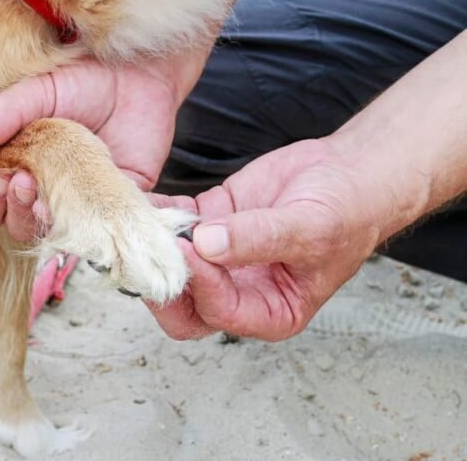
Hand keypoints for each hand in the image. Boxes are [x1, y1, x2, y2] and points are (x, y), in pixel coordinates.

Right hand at [0, 49, 209, 238]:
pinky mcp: (113, 208)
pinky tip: (96, 214)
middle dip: (11, 212)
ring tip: (47, 199)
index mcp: (13, 168)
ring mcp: (77, 205)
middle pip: (12, 225)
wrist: (138, 79)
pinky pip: (106, 232)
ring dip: (44, 222)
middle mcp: (41, 193)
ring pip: (51, 235)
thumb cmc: (83, 83)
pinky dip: (101, 232)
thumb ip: (6, 111)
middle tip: (22, 184)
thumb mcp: (40, 91)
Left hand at [145, 139, 387, 341]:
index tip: (192, 249)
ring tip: (140, 221)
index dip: (202, 285)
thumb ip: (258, 239)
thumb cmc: (346, 212)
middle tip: (151, 251)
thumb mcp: (309, 229)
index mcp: (270, 311)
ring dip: (154, 246)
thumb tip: (206, 245)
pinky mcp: (209, 224)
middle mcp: (239, 291)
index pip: (220, 313)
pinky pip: (175, 225)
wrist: (347, 174)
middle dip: (163, 282)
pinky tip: (146, 200)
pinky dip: (159, 215)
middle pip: (184, 306)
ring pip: (173, 264)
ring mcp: (219, 259)